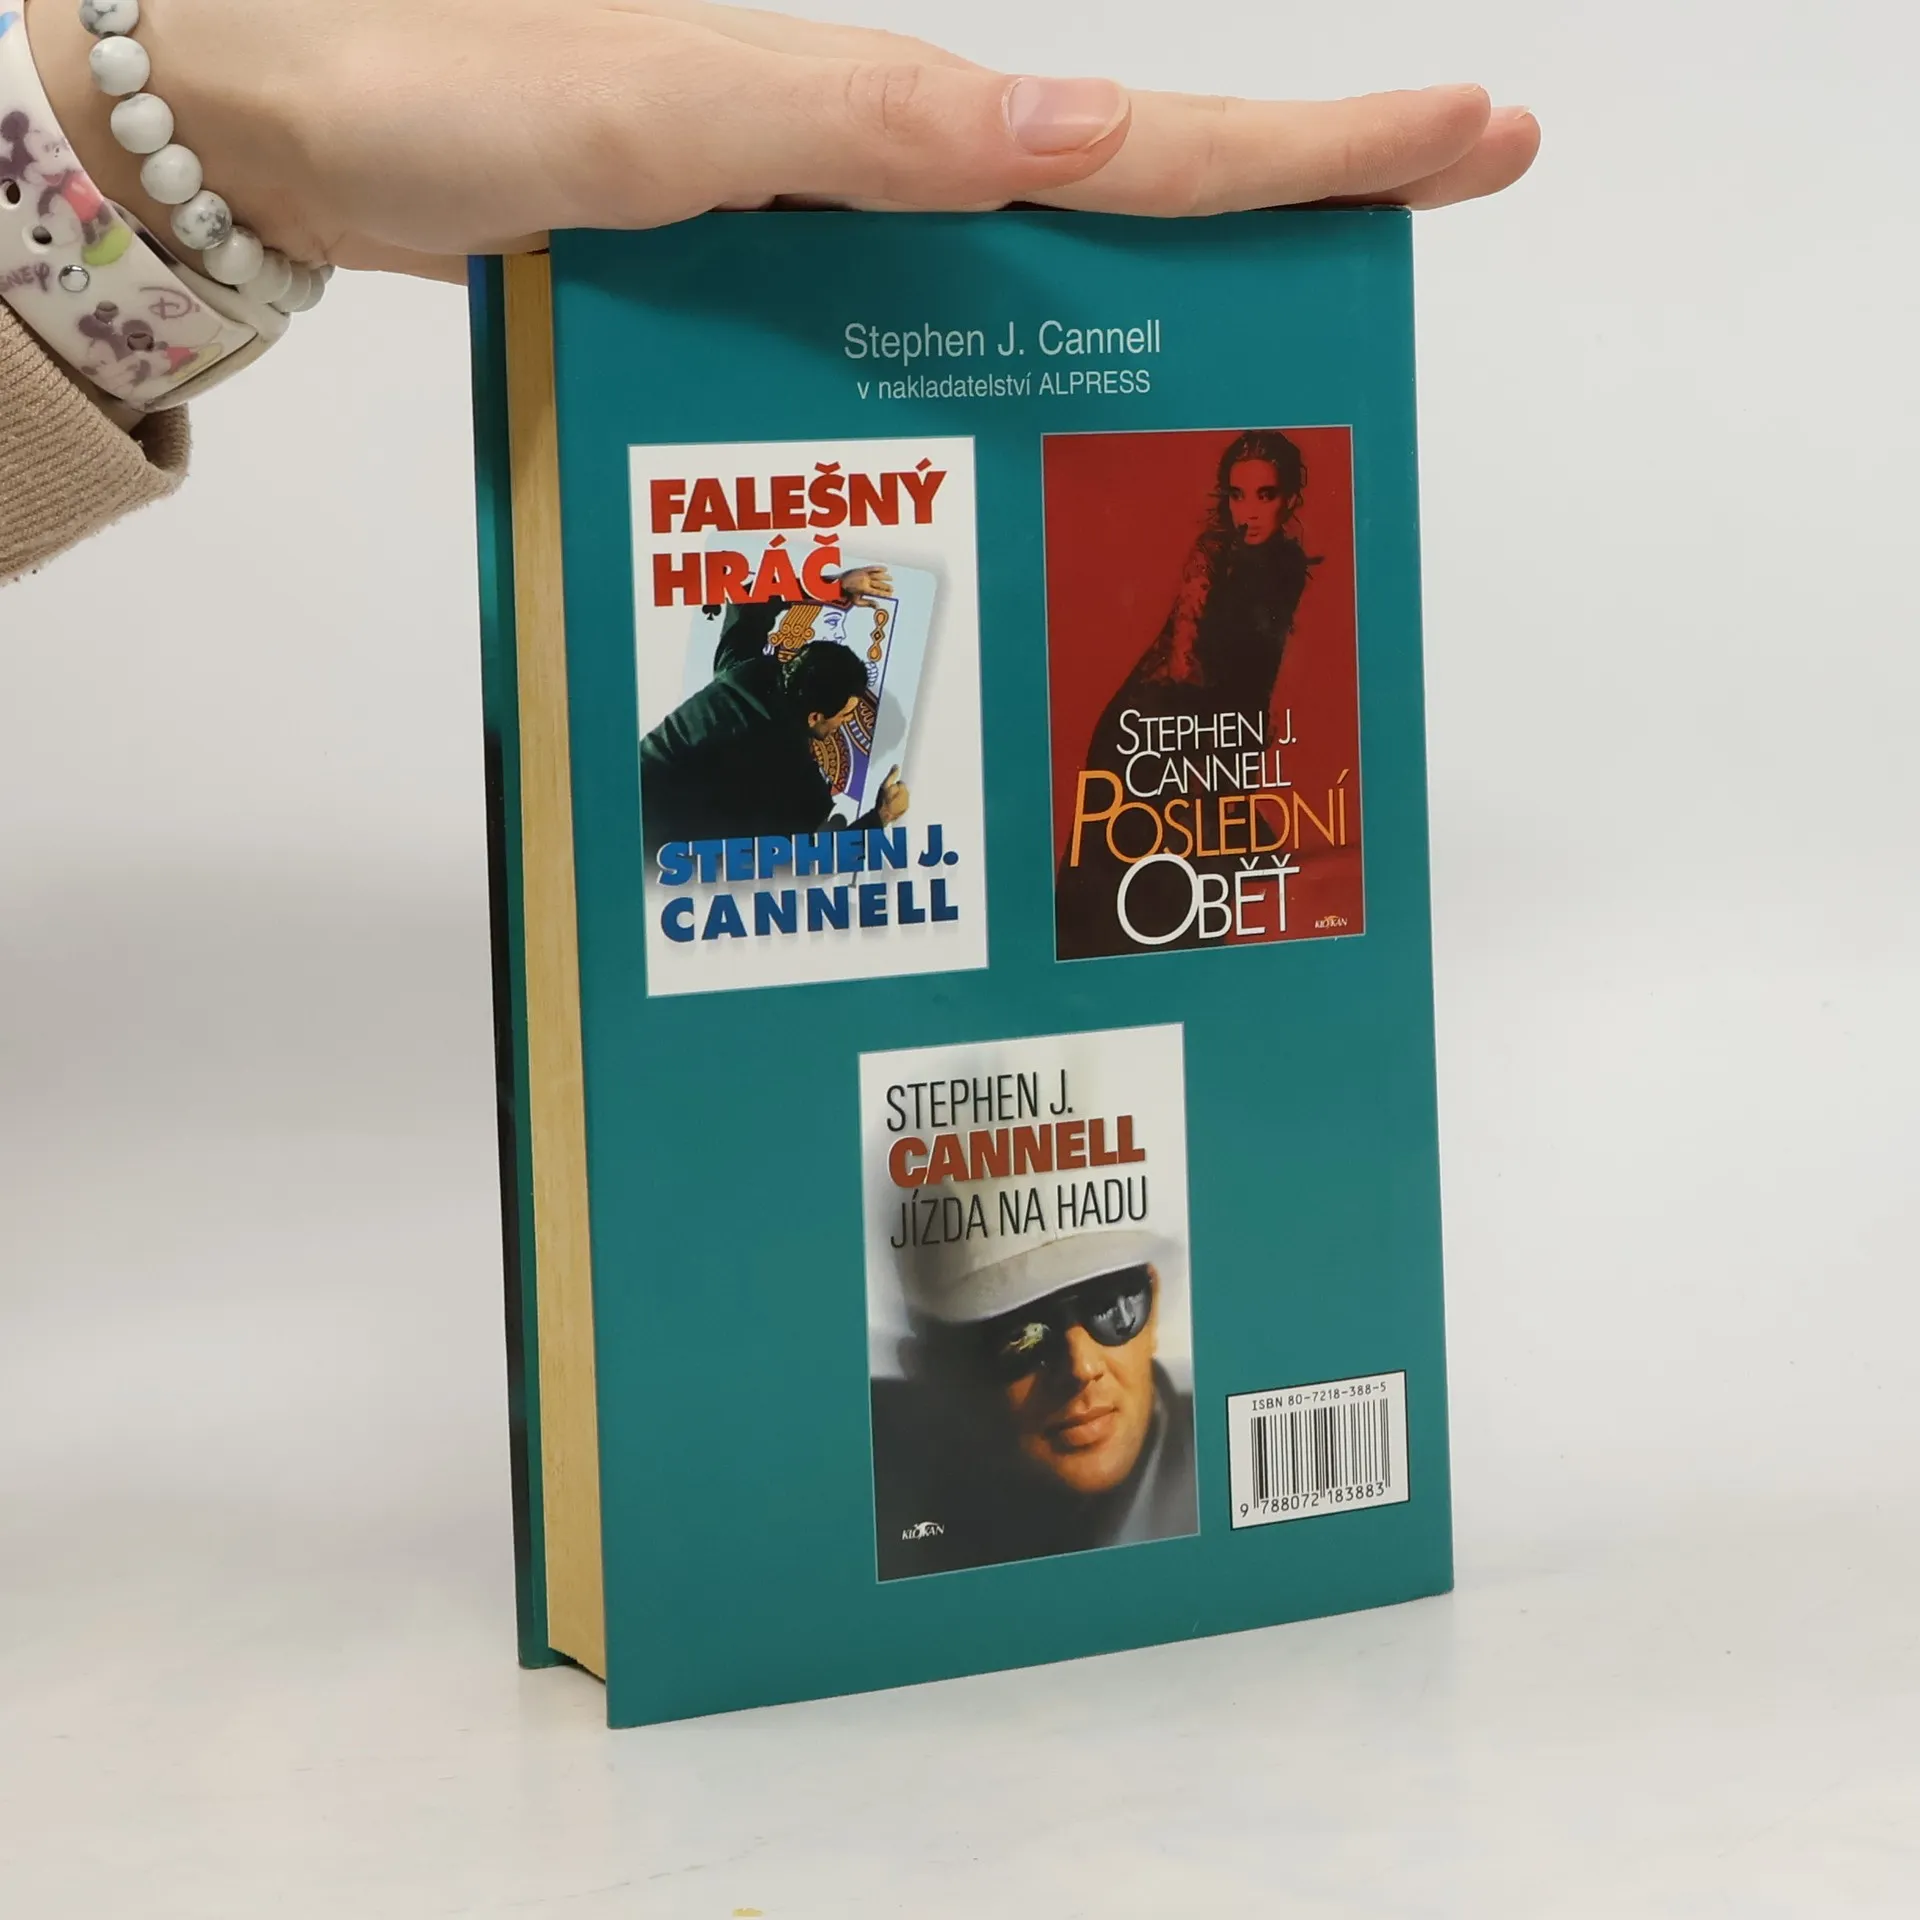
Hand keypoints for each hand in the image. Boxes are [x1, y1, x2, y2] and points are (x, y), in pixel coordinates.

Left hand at [24, 1, 1537, 283]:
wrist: (260, 111)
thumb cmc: (424, 87)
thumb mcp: (664, 108)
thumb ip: (866, 125)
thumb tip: (1085, 137)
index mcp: (866, 105)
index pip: (1131, 135)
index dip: (1306, 147)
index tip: (1473, 130)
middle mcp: (852, 148)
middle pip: (1106, 190)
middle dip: (1269, 210)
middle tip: (1414, 227)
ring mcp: (798, 206)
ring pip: (1010, 257)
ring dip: (1138, 290)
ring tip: (1267, 345)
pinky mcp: (735, 254)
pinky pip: (897, 295)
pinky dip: (977, 334)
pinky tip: (1014, 388)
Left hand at [837, 565, 893, 606]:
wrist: (838, 583)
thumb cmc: (848, 594)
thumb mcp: (856, 602)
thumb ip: (868, 603)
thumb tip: (878, 606)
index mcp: (864, 589)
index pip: (877, 592)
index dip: (885, 593)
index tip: (890, 594)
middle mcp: (865, 581)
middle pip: (879, 584)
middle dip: (886, 587)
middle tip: (892, 589)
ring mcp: (864, 574)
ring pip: (877, 575)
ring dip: (885, 577)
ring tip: (891, 579)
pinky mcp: (862, 569)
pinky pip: (872, 568)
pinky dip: (879, 568)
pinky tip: (885, 569)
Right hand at [875, 766, 908, 824]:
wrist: (882, 816)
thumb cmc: (882, 800)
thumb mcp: (885, 785)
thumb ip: (892, 775)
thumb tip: (896, 766)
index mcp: (903, 788)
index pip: (901, 783)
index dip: (894, 785)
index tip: (890, 789)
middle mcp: (908, 795)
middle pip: (903, 790)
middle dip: (898, 791)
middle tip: (889, 796)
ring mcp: (907, 803)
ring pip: (904, 797)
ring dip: (899, 798)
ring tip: (891, 802)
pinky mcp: (906, 810)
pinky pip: (904, 804)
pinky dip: (900, 804)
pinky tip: (894, 807)